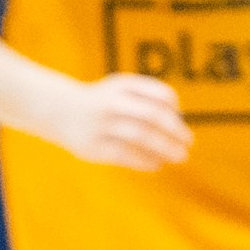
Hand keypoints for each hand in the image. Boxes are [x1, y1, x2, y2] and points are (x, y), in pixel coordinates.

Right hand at [41, 73, 191, 170]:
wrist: (60, 111)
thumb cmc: (104, 100)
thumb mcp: (123, 88)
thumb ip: (150, 97)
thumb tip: (179, 119)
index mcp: (123, 85)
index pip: (160, 94)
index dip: (175, 106)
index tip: (180, 117)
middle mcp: (112, 102)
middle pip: (152, 116)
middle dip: (175, 131)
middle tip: (190, 142)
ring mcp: (101, 124)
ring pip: (140, 137)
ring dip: (165, 148)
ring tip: (180, 156)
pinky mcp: (93, 146)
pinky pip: (125, 155)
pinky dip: (145, 161)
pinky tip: (157, 164)